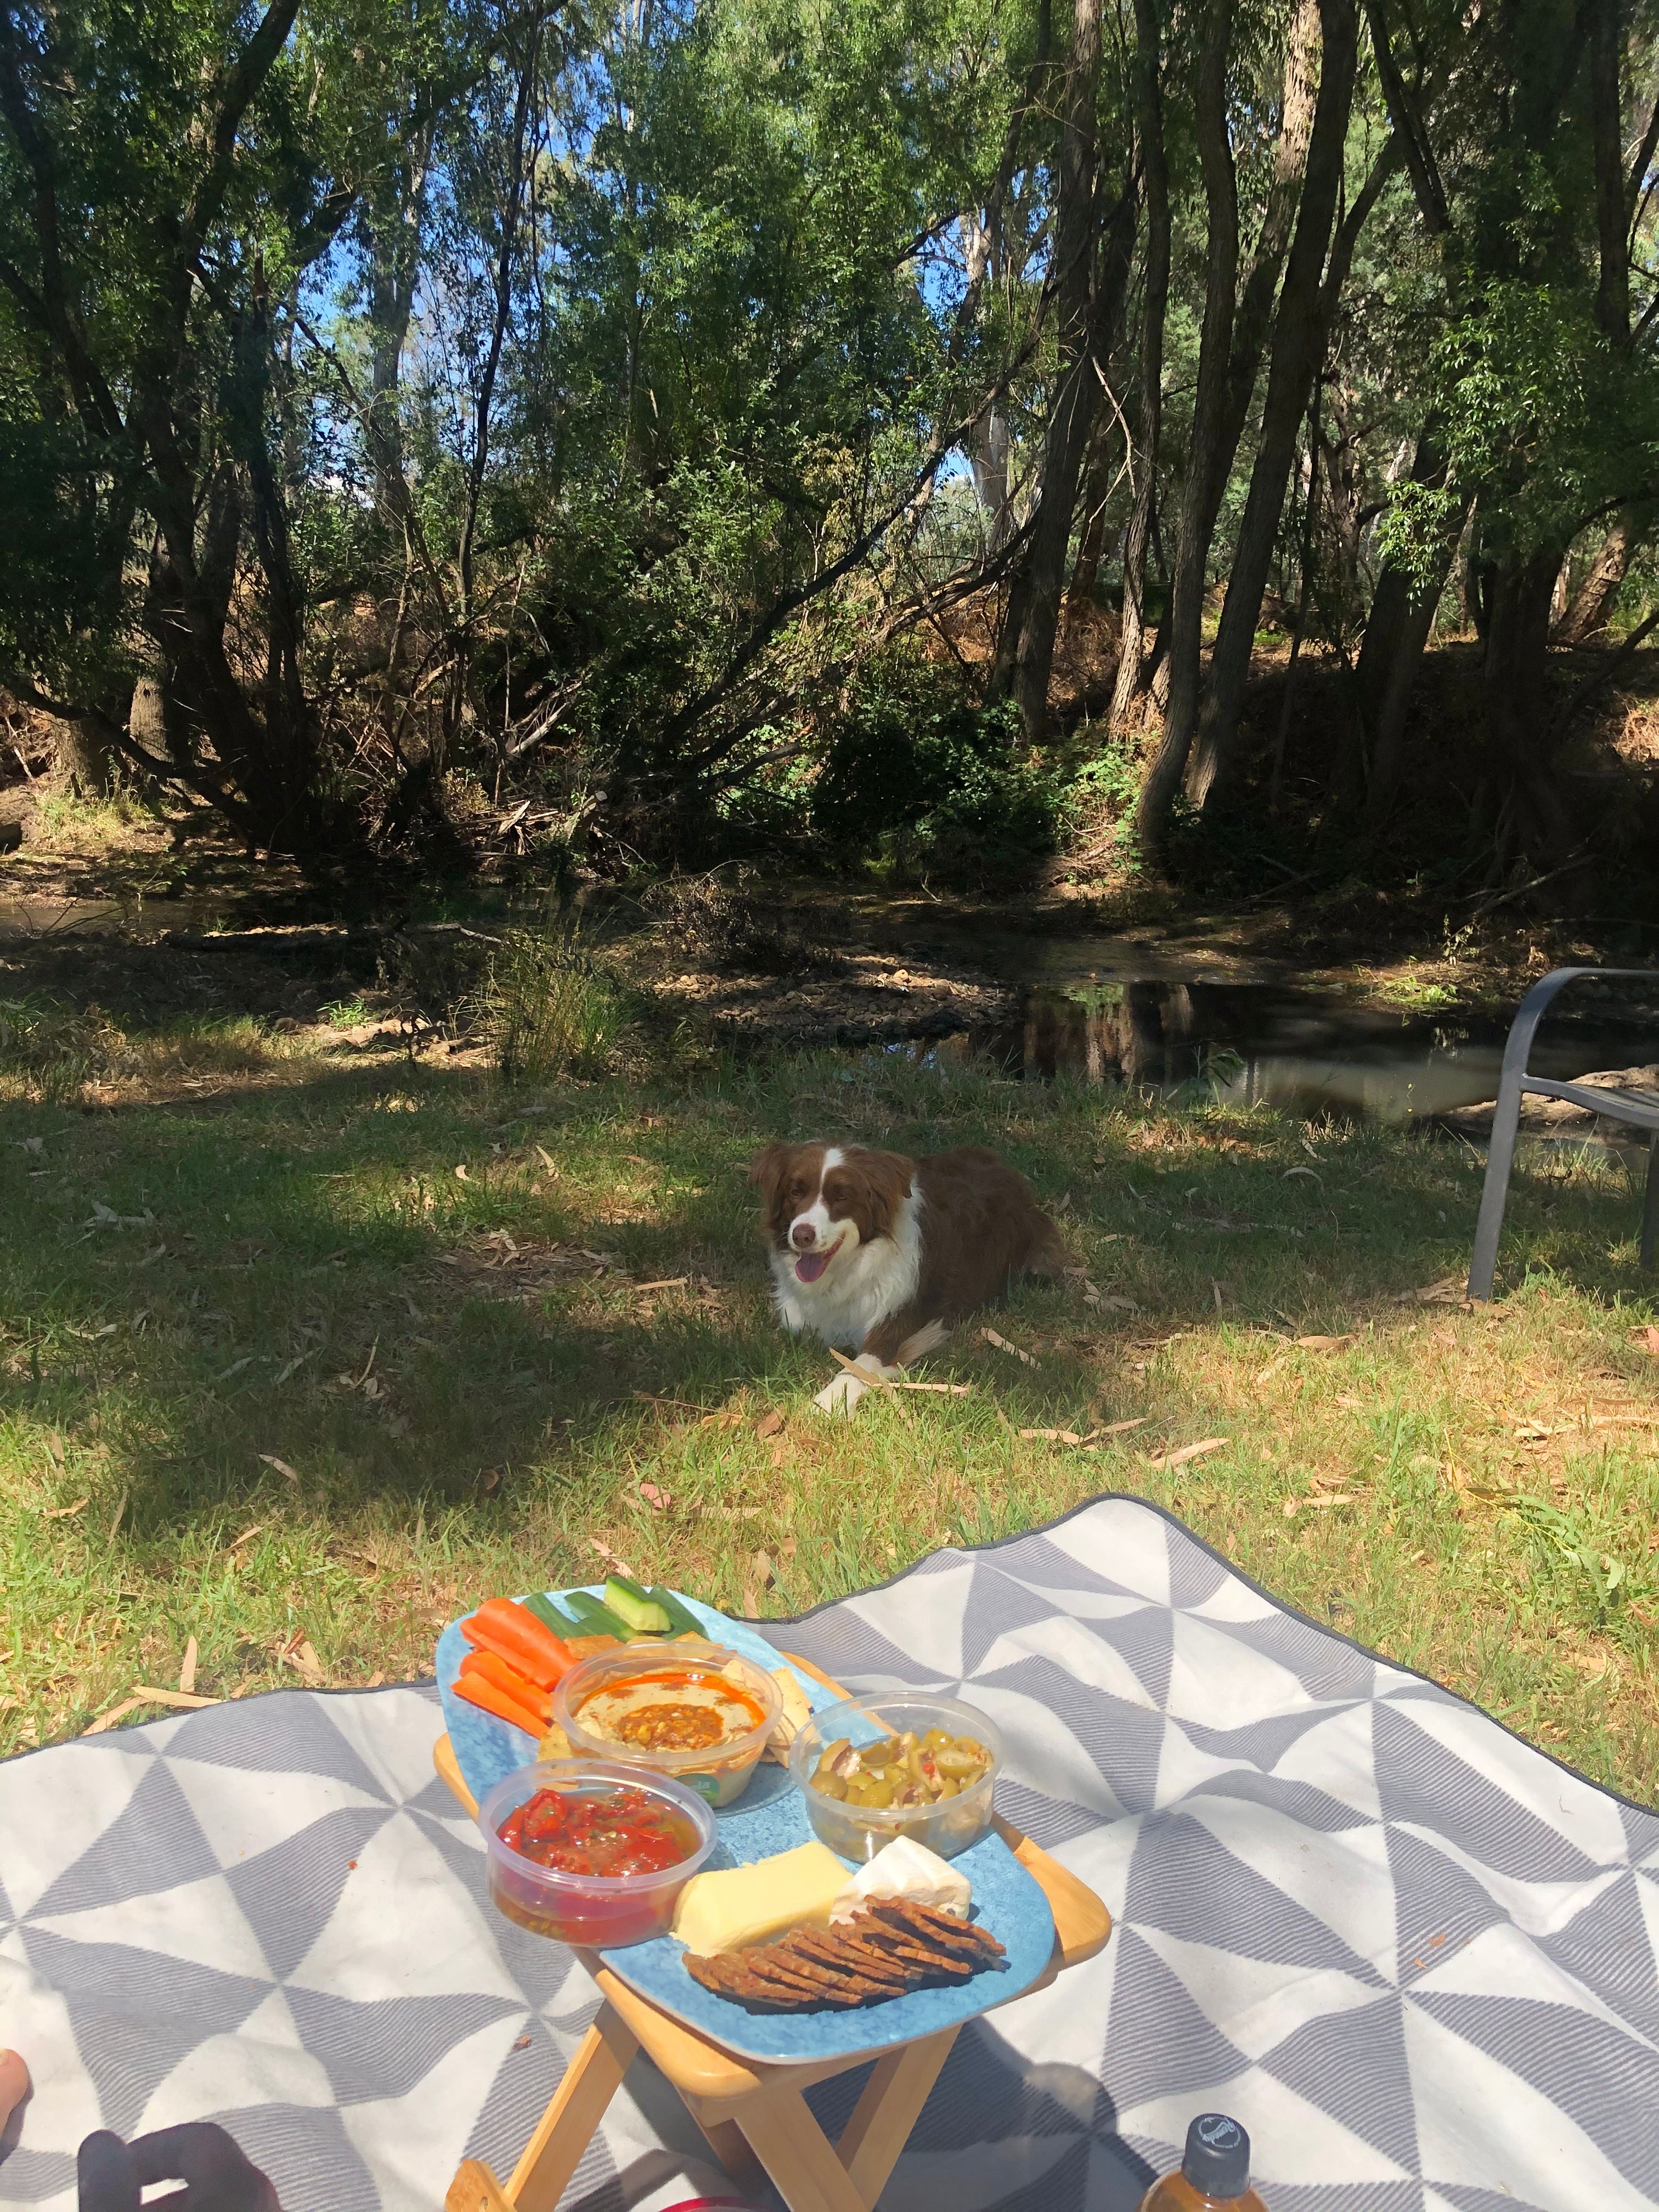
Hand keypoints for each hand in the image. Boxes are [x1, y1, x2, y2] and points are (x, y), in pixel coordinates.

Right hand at [79, 2123, 281, 2211]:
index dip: (150, 2150)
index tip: (111, 2174)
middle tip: (119, 2210)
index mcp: (242, 2186)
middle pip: (212, 2177)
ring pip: (223, 2206)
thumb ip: (110, 2189)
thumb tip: (100, 2140)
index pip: (199, 2139)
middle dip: (159, 2195)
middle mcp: (269, 2204)